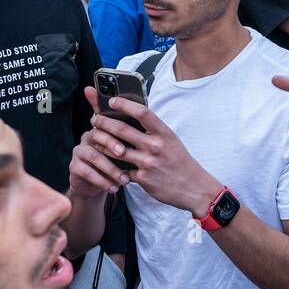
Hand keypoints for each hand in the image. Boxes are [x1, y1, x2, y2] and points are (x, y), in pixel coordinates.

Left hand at [72, 88, 219, 217]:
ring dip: (101, 143)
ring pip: (116, 150)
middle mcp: (156, 146)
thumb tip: (133, 116)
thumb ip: (154, 130)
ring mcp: (148, 163)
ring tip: (94, 138)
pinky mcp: (142, 179)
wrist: (194, 188)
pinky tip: (104, 161)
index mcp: (164, 133)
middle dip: (104, 122)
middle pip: (122, 129)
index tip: (111, 101)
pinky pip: (121, 169)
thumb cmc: (180, 162)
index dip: (124, 104)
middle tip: (95, 119)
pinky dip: (111, 165)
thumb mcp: (171, 140)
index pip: (142, 112)